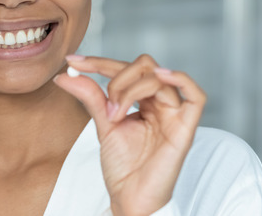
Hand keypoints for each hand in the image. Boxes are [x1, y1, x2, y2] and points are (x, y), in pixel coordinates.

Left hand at [54, 54, 205, 215]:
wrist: (129, 198)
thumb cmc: (123, 166)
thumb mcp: (103, 124)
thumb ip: (90, 97)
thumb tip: (65, 75)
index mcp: (144, 101)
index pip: (125, 68)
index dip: (99, 62)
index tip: (73, 62)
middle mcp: (161, 103)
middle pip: (144, 66)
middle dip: (117, 78)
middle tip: (105, 106)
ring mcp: (174, 114)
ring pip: (158, 78)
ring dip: (130, 89)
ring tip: (115, 114)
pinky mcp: (185, 129)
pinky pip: (196, 96)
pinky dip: (181, 80)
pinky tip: (160, 76)